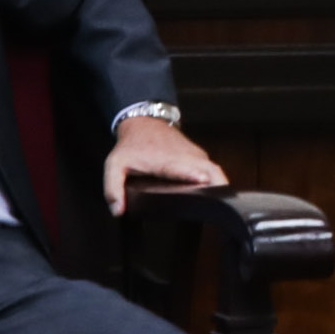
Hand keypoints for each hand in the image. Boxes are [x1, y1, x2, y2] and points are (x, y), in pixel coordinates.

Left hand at [105, 114, 226, 215]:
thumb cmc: (131, 146)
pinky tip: (216, 196)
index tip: (202, 180)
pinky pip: (214, 170)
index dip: (193, 175)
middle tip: (220, 209)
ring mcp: (195, 156)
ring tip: (222, 208)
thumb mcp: (115, 165)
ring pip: (216, 171)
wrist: (144, 122)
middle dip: (219, 188)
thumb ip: (112, 188)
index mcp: (165, 161)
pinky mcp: (200, 156)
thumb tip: (117, 211)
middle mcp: (185, 157)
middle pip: (211, 171)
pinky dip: (218, 182)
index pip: (183, 168)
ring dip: (221, 187)